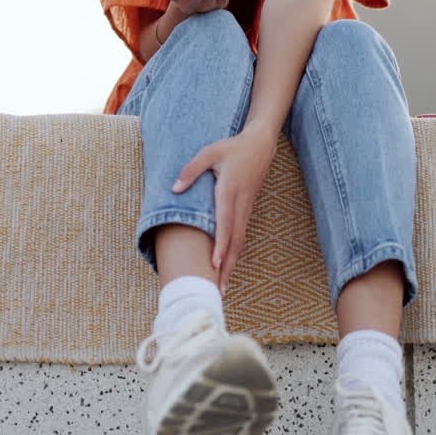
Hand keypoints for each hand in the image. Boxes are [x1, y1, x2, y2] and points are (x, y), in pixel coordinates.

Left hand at [173, 128, 277, 294]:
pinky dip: (235, 252)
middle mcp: (240, 204)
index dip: (219, 245)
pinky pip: (241, 235)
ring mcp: (246, 209)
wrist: (260, 145)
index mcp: (229, 191)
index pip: (224, 223)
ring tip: (222, 285)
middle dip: (226, 266)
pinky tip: (228, 265)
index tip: (213, 263)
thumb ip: (190, 170)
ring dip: (231, 263)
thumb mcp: (208, 152)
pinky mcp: (247, 210)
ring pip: (239, 241)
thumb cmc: (231, 148)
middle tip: (217, 289)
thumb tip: (175, 190)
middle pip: (234, 240)